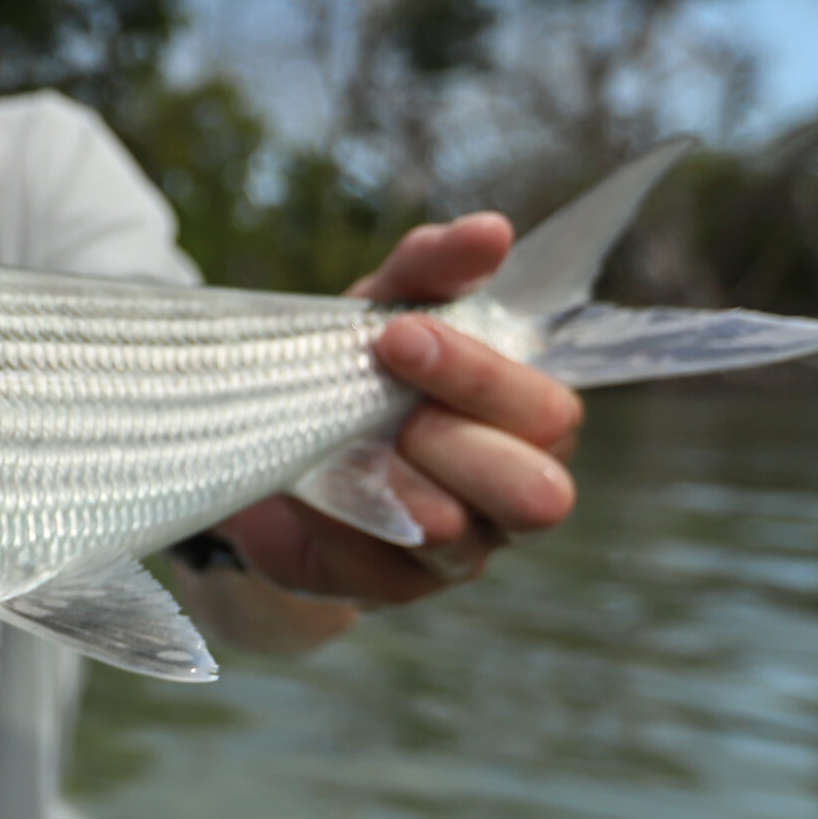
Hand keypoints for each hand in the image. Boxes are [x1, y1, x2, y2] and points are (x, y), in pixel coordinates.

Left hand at [221, 213, 582, 608]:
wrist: (266, 449)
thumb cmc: (352, 374)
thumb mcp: (381, 311)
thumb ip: (431, 270)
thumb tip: (490, 231)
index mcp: (526, 423)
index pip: (551, 412)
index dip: (481, 376)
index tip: (400, 332)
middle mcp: (511, 496)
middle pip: (538, 491)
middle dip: (453, 436)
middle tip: (383, 397)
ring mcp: (459, 552)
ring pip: (458, 535)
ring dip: (395, 481)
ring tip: (345, 442)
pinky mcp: (393, 587)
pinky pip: (375, 562)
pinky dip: (336, 515)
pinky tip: (309, 483)